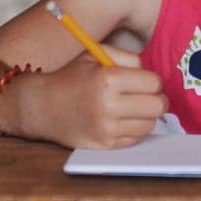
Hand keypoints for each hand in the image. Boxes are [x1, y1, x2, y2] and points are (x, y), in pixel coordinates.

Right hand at [12, 45, 166, 148]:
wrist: (43, 106)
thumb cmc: (72, 78)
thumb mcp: (96, 55)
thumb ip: (128, 58)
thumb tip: (152, 75)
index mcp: (108, 79)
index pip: (154, 83)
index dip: (152, 81)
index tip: (145, 81)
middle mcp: (109, 105)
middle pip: (158, 105)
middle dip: (156, 99)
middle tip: (147, 96)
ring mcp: (107, 128)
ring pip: (150, 124)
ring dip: (146, 116)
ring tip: (133, 108)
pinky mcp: (105, 144)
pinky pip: (136, 138)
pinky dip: (134, 129)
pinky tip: (123, 120)